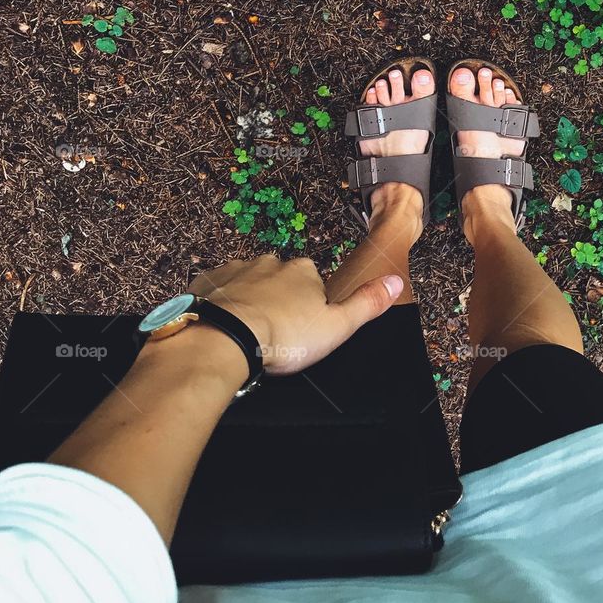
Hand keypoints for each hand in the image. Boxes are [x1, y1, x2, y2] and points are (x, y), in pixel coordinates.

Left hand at [188, 254, 402, 375]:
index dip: (308, 308)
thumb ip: (367, 303)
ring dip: (248, 303)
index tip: (301, 329)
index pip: (312, 283)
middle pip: (278, 280)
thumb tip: (395, 281)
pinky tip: (222, 327)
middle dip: (276, 302)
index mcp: (303, 271)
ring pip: (247, 284)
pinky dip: (220, 305)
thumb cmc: (282, 337)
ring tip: (247, 334)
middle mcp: (270, 262)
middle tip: (274, 334)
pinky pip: (216, 290)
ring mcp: (236, 269)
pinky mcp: (207, 282)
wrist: (224, 340)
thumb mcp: (337, 327)